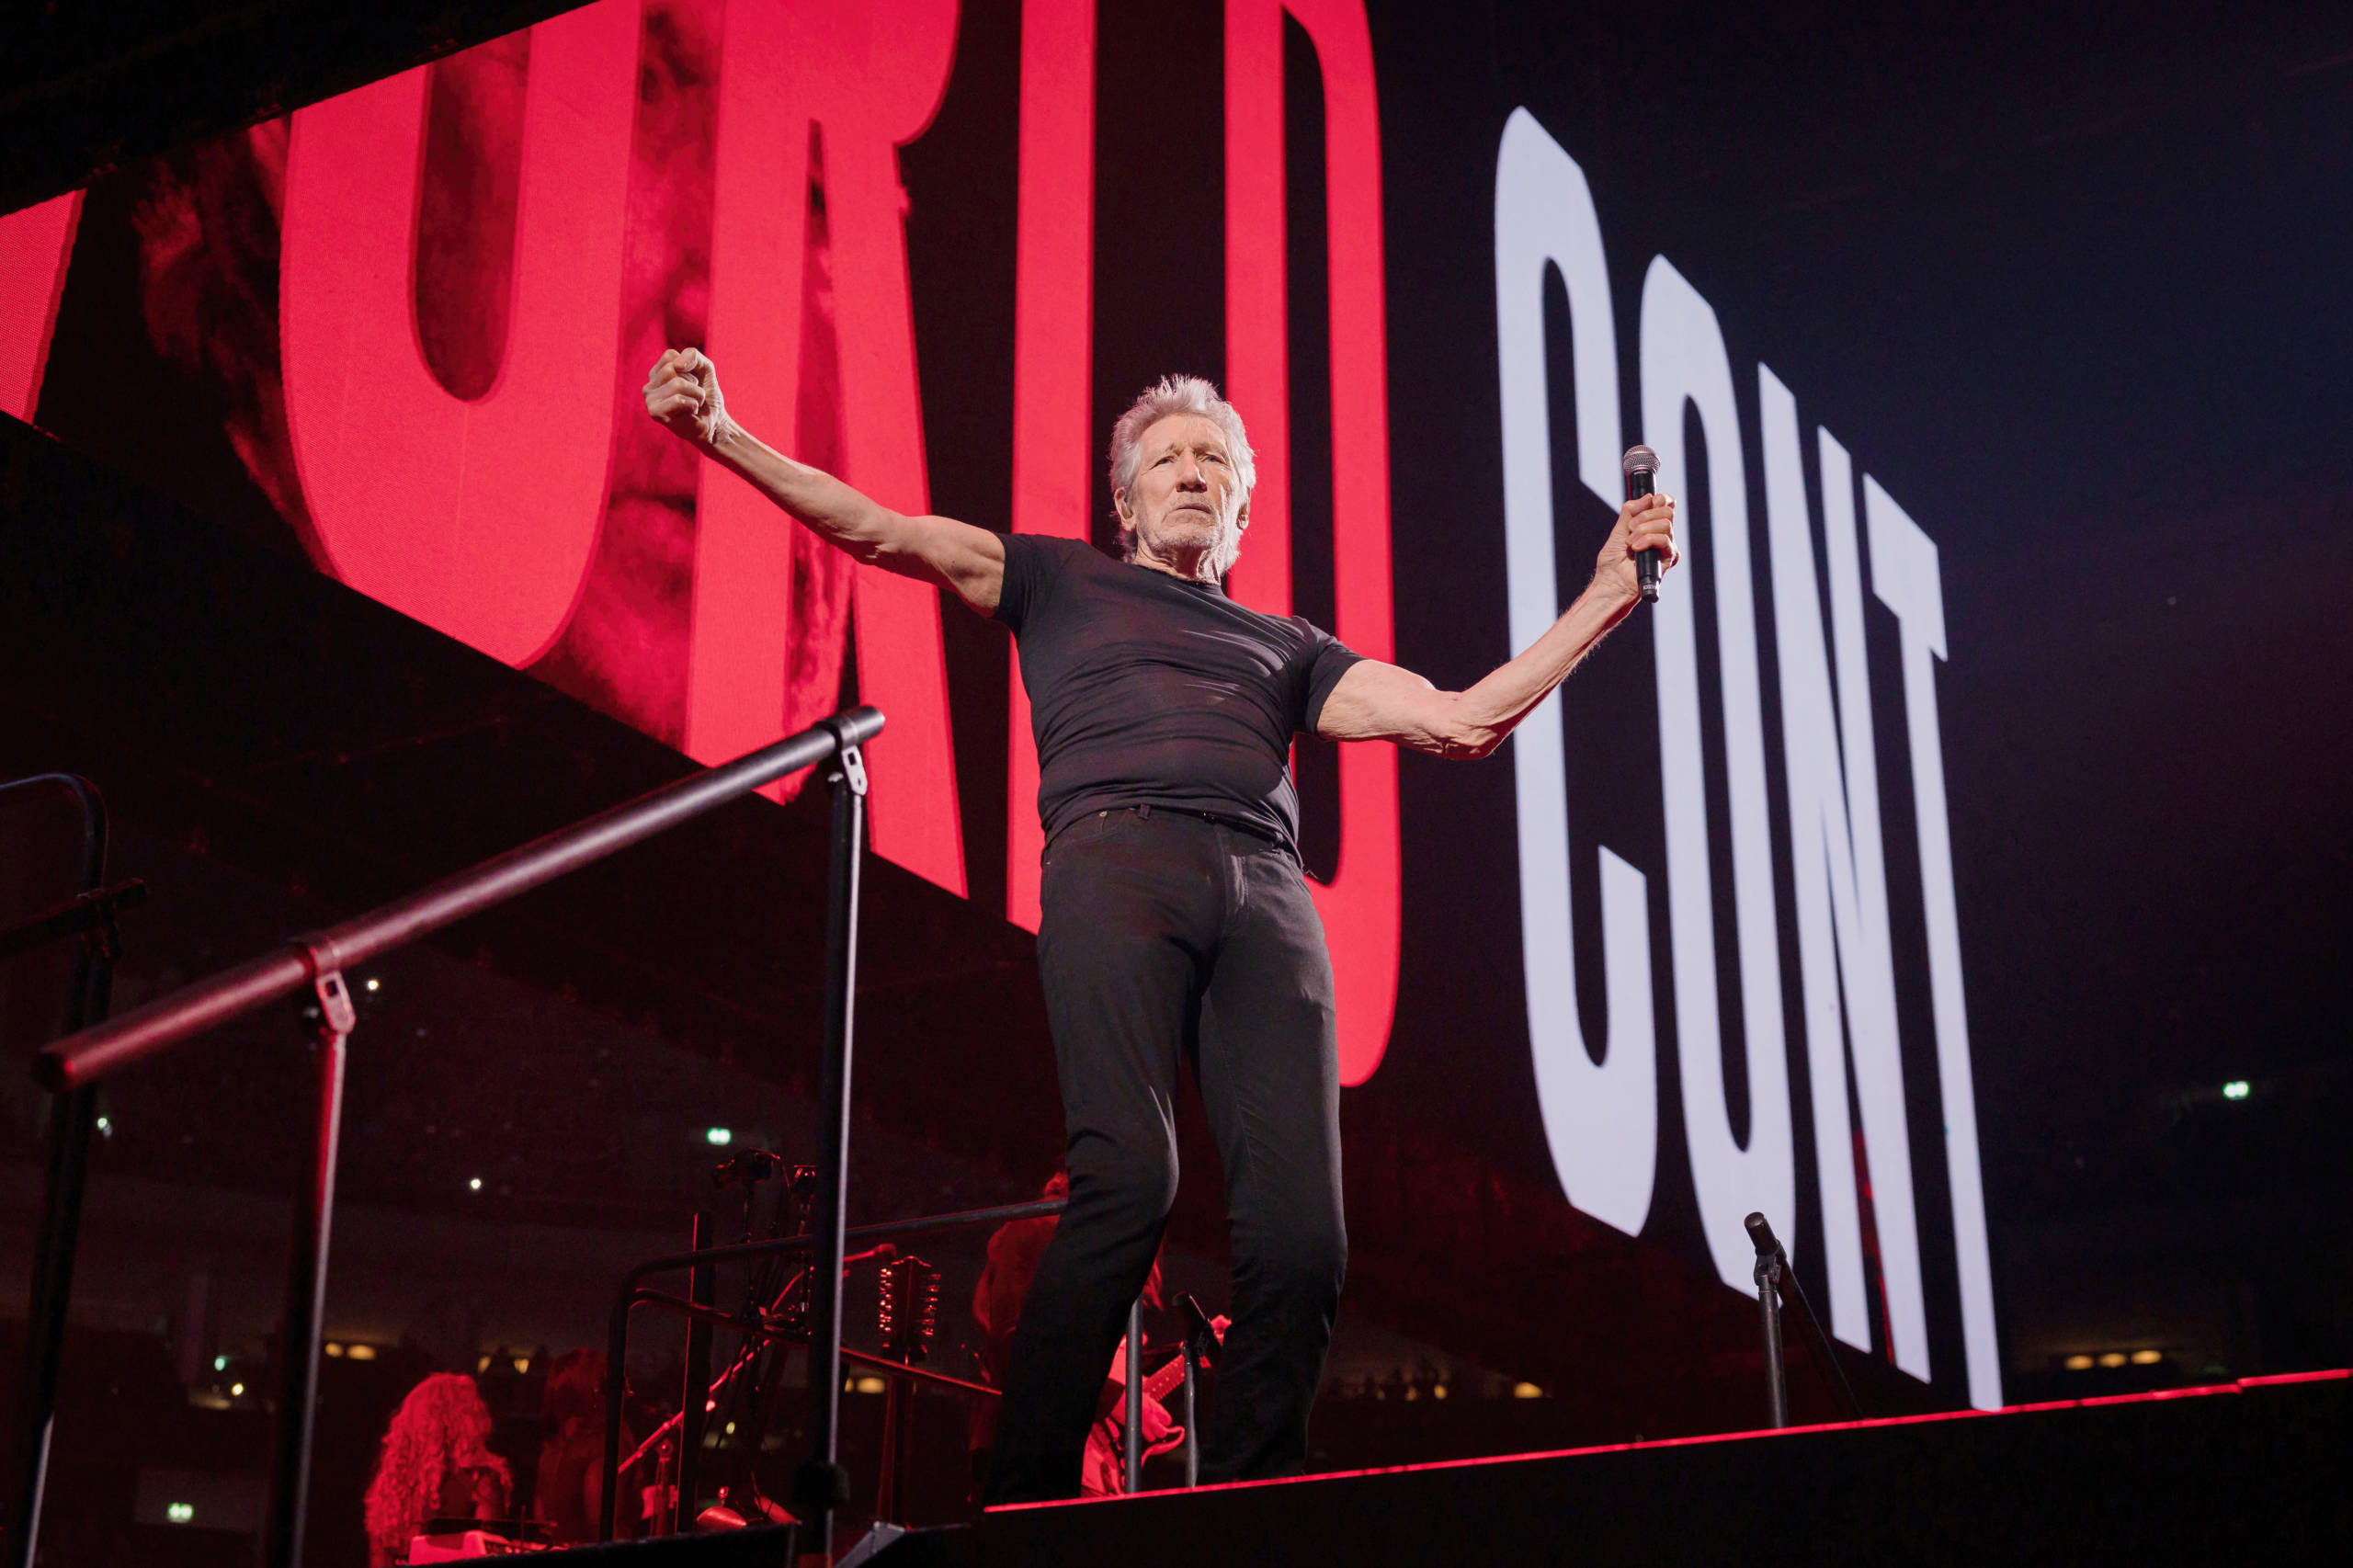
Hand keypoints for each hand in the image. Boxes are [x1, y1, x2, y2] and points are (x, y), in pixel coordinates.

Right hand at [643, 346, 730, 446]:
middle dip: (693, 382)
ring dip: (696, 394)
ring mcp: (649, 399)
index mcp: (656, 373)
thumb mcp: (704, 367)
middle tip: (693, 395)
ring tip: (694, 404)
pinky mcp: (655, 413)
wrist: (714, 422)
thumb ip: (693, 355)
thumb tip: (676, 365)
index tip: (693, 381)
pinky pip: (678, 400)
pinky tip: (690, 413)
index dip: (689, 367)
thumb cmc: (707, 394)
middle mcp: (649, 385)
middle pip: (672, 369)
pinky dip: (693, 405)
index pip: (670, 355)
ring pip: (677, 384)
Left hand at [1592, 491, 1678, 606]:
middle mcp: (1663, 534)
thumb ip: (1630, 512)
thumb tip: (1648, 497)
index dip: (1660, 499)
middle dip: (1646, 515)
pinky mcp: (1669, 558)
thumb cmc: (1612, 562)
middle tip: (1630, 529)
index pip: (1667, 504)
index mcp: (1652, 525)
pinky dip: (1648, 540)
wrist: (1611, 583)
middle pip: (1667, 511)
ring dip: (1644, 530)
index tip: (1646, 503)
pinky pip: (1664, 540)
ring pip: (1666, 524)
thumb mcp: (1618, 530)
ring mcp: (1667, 546)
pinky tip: (1635, 549)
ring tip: (1630, 543)